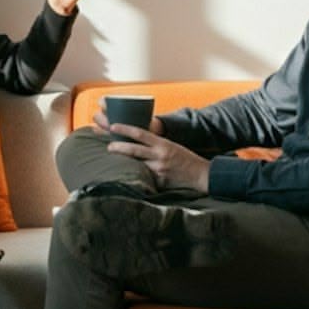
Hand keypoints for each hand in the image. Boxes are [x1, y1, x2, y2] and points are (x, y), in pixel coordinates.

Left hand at [92, 112, 209, 195]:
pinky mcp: (160, 182)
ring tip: (113, 163)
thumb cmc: (184, 158)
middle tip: (108, 146)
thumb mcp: (170, 146)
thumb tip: (135, 142)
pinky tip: (128, 178)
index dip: (125, 129)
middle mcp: (160, 155)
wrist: (200, 174)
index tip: (113, 126)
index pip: (140, 133)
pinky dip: (137, 177)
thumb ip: (154, 145)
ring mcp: (159, 169)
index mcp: (163, 144)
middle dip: (118, 148)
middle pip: (134, 150)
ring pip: (137, 165)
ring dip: (124, 164)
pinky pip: (145, 178)